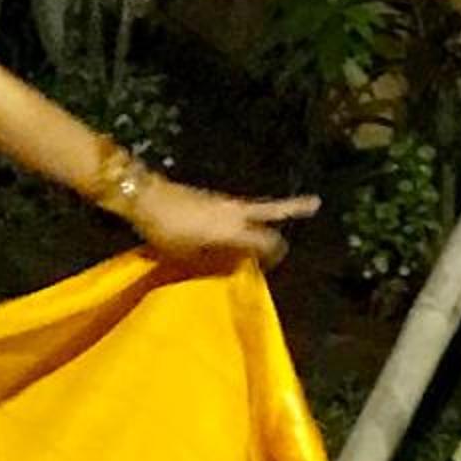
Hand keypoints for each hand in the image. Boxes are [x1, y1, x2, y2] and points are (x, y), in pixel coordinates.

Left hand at [134, 178, 318, 267]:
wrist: (145, 196)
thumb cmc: (165, 230)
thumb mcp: (187, 256)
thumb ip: (214, 261)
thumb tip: (234, 263)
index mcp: (232, 229)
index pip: (267, 241)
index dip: (274, 254)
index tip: (272, 264)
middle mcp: (235, 212)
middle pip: (273, 209)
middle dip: (295, 207)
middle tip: (315, 203)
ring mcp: (224, 202)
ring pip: (255, 207)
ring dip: (270, 212)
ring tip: (288, 212)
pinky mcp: (212, 198)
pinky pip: (237, 209)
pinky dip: (247, 216)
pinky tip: (240, 224)